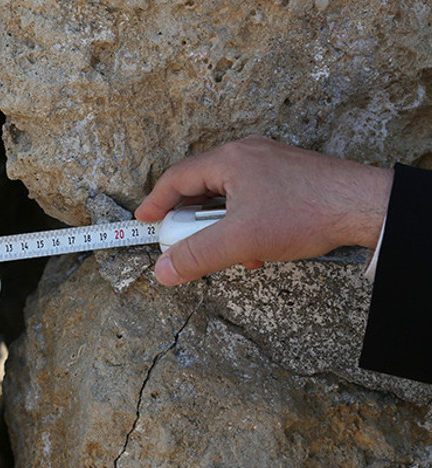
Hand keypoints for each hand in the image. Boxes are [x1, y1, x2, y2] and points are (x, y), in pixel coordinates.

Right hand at [135, 136, 393, 285]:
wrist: (365, 206)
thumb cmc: (306, 212)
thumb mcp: (241, 240)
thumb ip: (197, 256)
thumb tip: (164, 270)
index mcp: (229, 160)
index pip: (177, 178)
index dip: (156, 202)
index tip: (144, 221)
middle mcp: (246, 154)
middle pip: (201, 188)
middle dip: (192, 222)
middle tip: (186, 245)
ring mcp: (268, 163)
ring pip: (227, 197)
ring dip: (221, 227)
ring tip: (232, 253)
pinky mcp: (287, 177)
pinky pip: (250, 199)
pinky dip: (244, 223)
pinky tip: (258, 248)